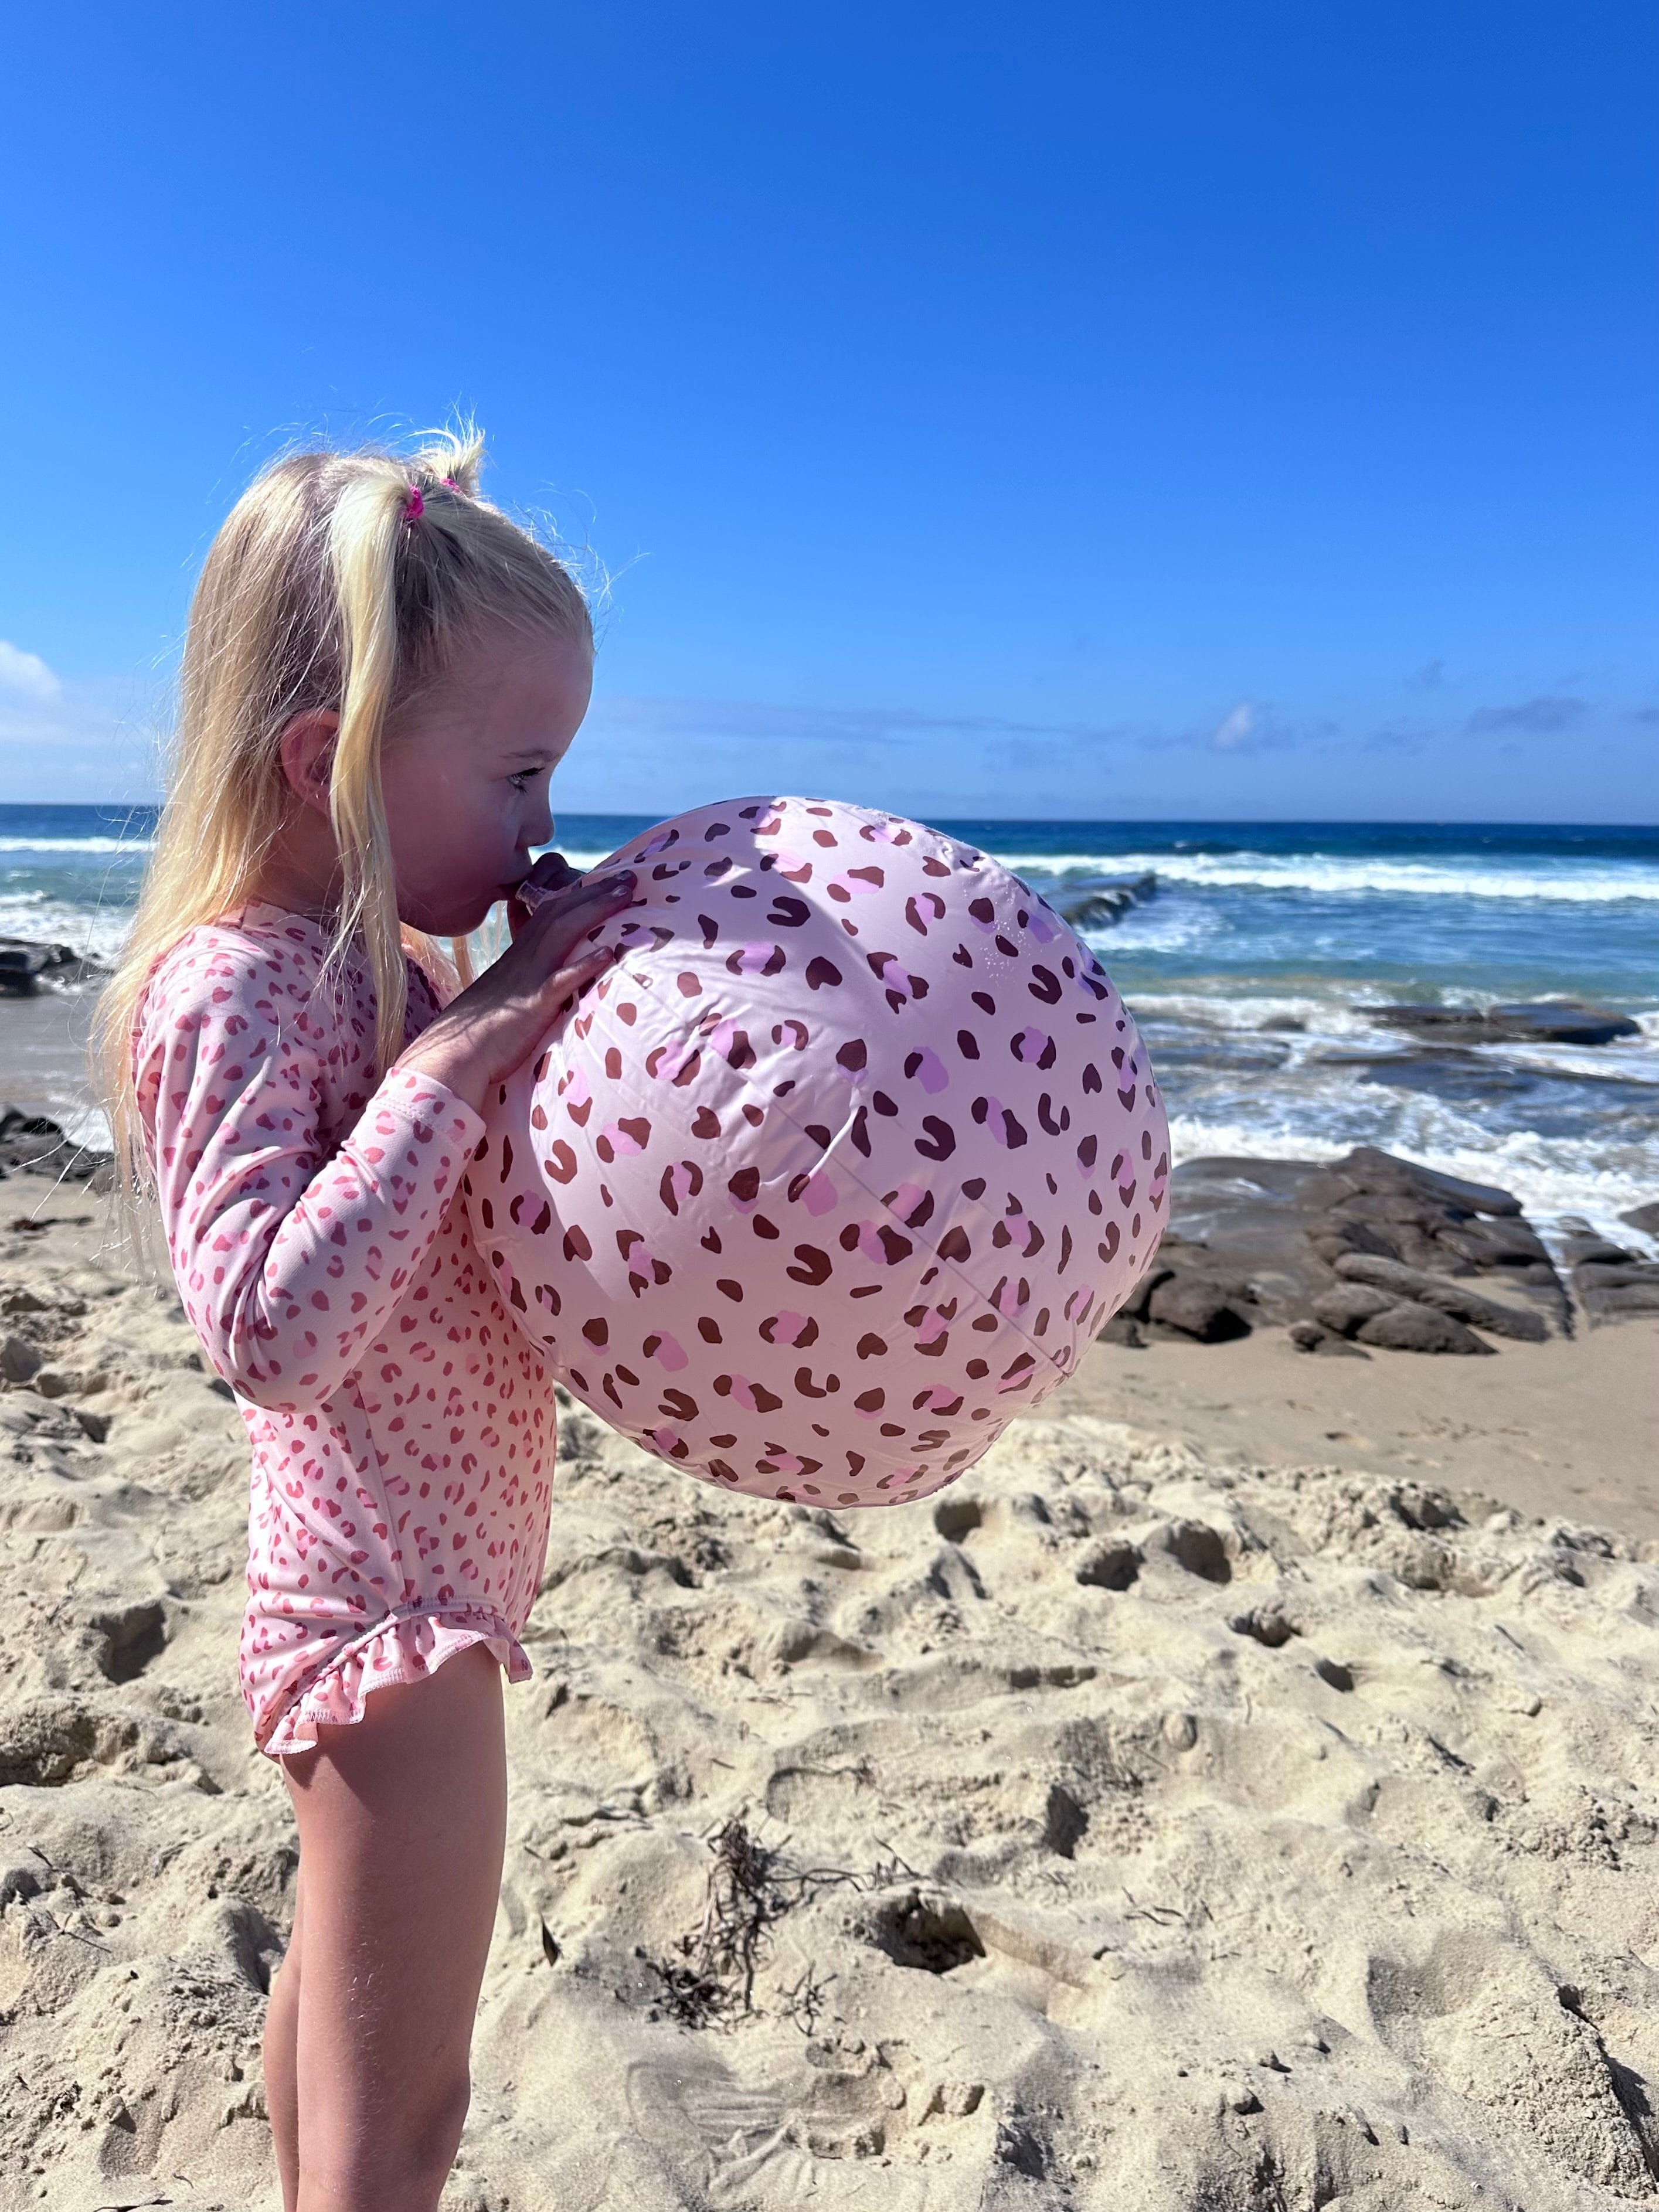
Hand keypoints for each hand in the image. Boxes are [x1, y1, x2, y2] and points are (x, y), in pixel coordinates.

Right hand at [395, 866, 638, 1113]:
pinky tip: (608, 954)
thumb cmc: (482, 1029)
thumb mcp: (506, 992)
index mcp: (519, 954)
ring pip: (563, 932)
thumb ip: (525, 976)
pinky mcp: (533, 1004)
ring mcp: (528, 978)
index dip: (578, 894)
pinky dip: (584, 965)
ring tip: (626, 896)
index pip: (550, 912)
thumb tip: (545, 973)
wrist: (454, 1053)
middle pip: (561, 912)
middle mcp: (524, 957)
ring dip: (595, 911)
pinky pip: (560, 980)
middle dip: (595, 891)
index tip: (607, 883)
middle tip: (629, 878)